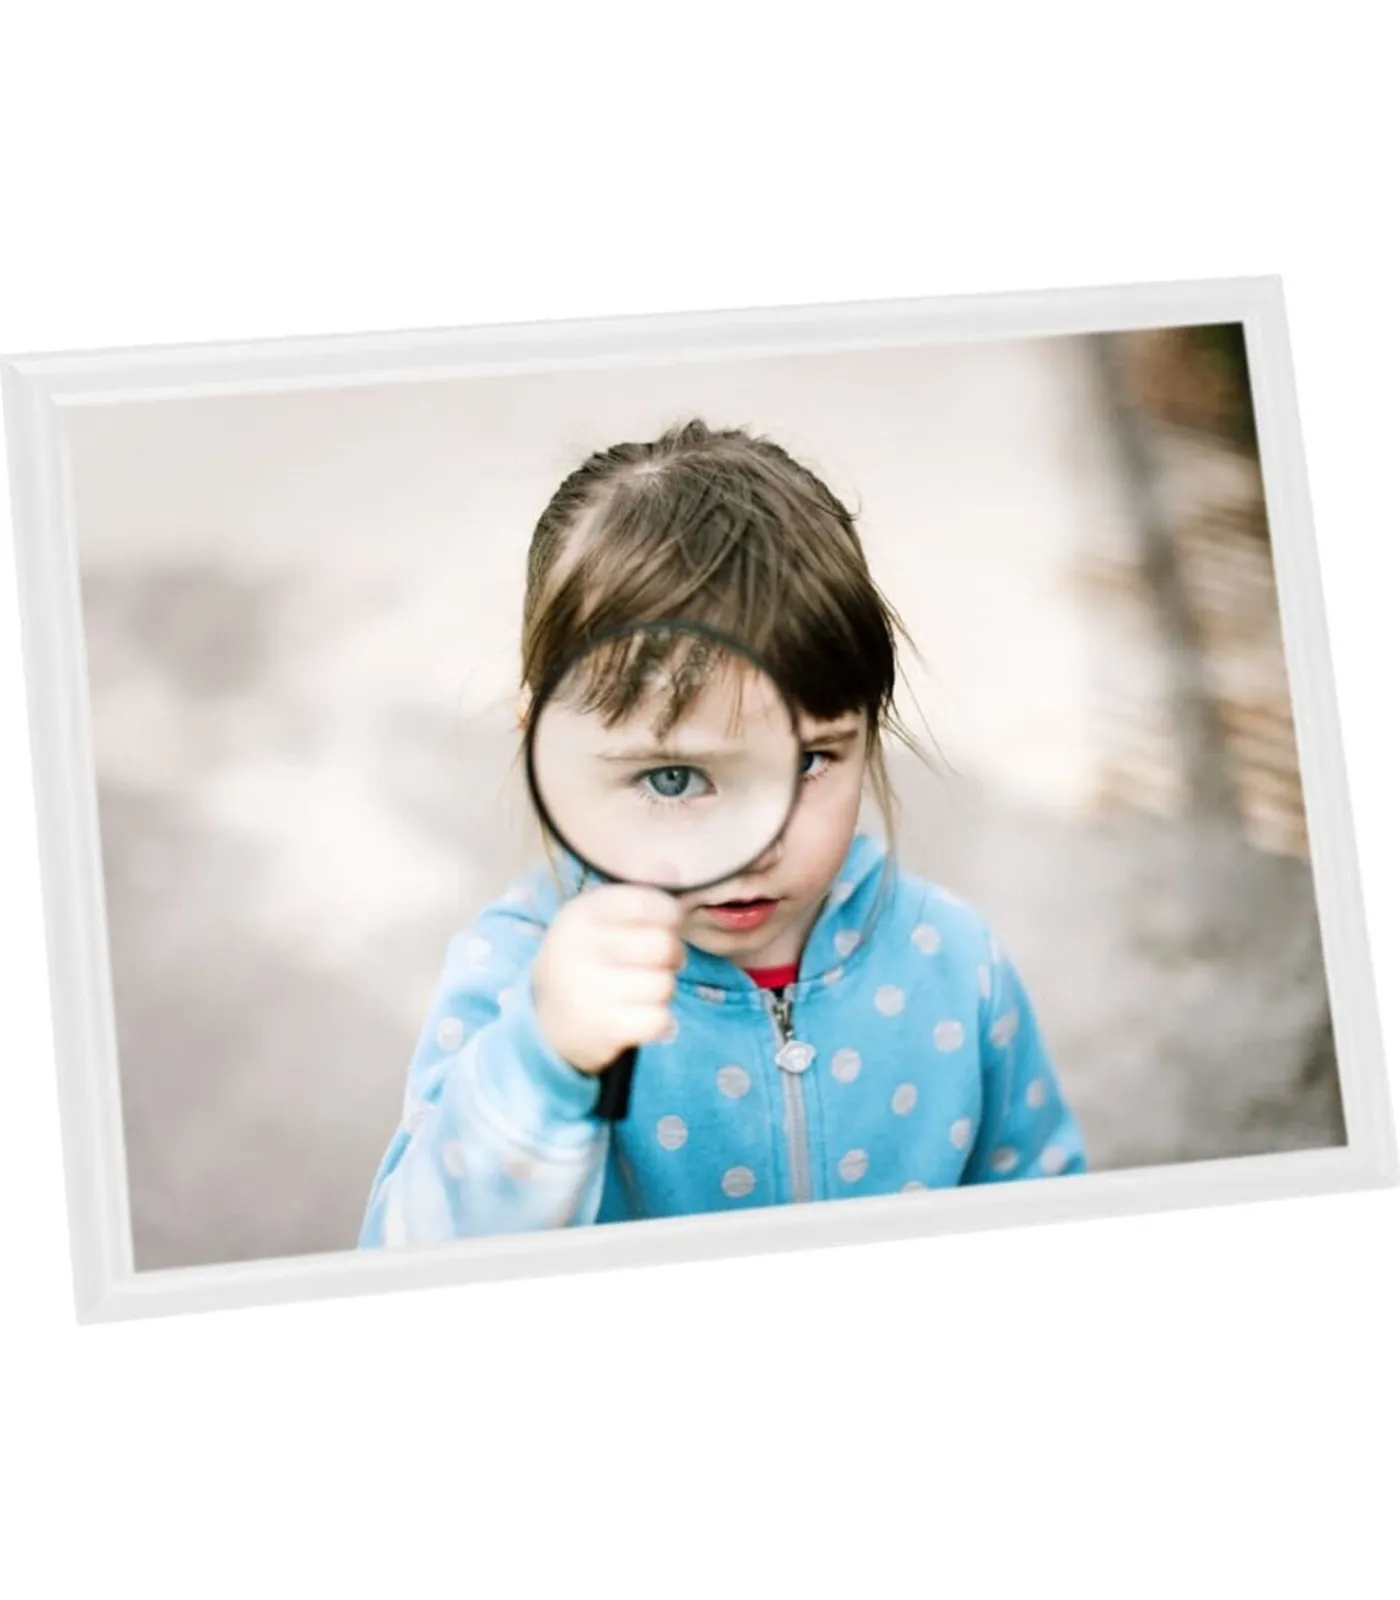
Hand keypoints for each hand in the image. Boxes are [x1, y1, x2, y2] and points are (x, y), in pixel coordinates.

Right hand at [532, 885, 684, 1074]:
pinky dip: (660, 1021)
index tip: (667, 922)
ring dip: (663, 990)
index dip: (669, 913)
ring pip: (664, 985)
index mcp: (582, 913)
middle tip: (657, 961)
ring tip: (642, 989)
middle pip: (663, 945)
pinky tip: (641, 1015)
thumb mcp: (601, 918)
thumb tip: (673, 868)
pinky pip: (660, 1020)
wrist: (548, 1019)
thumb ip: (638, 892)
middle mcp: (579, 947)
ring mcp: (587, 988)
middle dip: (672, 956)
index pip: (646, 902)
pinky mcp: (599, 1026)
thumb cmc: (589, 958)